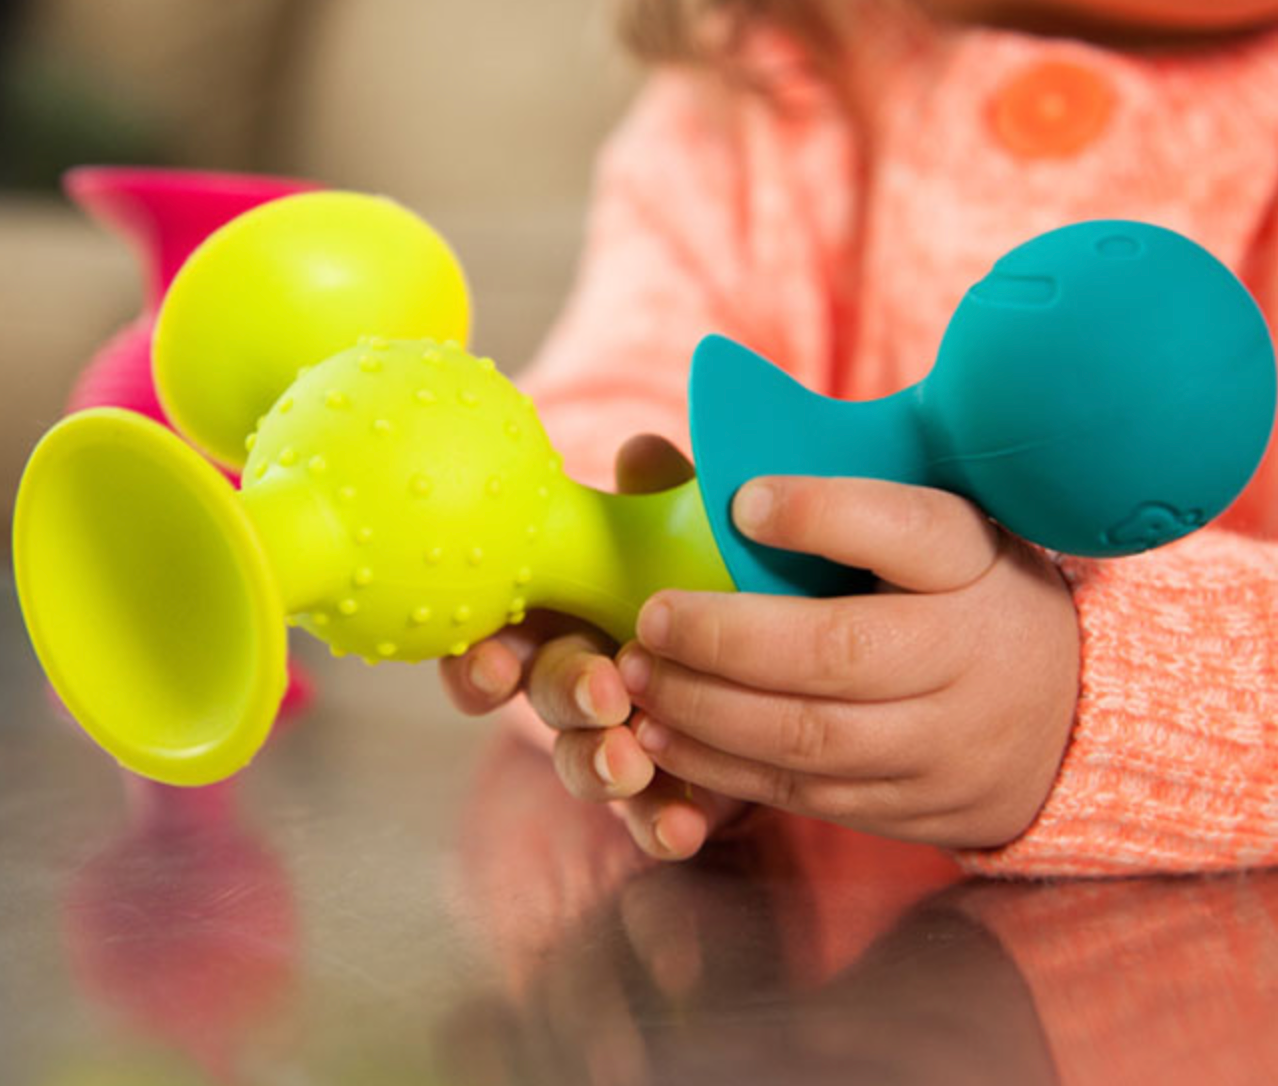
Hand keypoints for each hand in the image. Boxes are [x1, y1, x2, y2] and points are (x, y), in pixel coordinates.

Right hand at [439, 434, 744, 858]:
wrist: (783, 631)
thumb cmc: (709, 570)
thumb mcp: (692, 527)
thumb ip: (663, 499)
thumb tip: (640, 450)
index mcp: (566, 611)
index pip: (495, 637)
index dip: (476, 656)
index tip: (489, 658)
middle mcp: (579, 677)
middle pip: (544, 697)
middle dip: (564, 696)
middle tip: (602, 692)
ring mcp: (618, 736)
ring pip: (585, 762)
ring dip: (600, 764)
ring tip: (632, 762)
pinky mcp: (669, 785)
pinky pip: (650, 815)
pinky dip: (659, 822)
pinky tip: (684, 826)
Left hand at [616, 476, 1080, 849]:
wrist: (1063, 717)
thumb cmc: (958, 595)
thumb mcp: (926, 529)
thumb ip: (815, 494)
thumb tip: (655, 455)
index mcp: (974, 563)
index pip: (912, 530)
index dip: (824, 513)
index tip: (744, 501)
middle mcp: (968, 655)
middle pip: (838, 652)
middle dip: (726, 638)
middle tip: (652, 618)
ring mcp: (943, 743)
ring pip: (809, 736)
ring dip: (706, 710)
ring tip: (638, 678)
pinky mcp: (910, 806)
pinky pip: (804, 793)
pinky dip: (721, 768)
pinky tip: (663, 737)